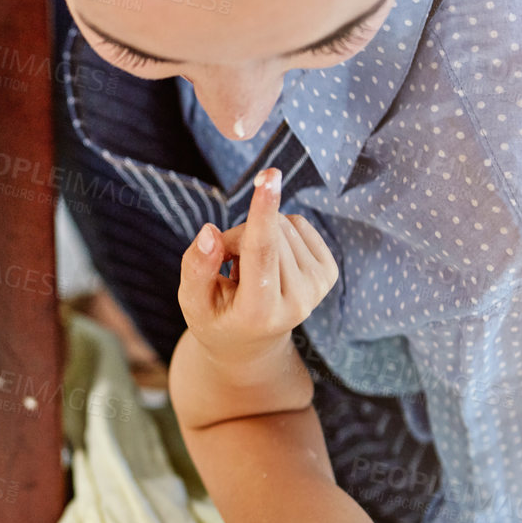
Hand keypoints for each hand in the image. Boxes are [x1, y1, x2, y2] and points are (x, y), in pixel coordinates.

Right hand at [178, 168, 339, 368]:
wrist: (250, 343)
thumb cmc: (215, 317)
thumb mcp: (192, 300)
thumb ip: (196, 267)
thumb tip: (210, 231)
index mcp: (259, 312)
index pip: (261, 253)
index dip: (262, 213)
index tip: (269, 178)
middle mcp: (297, 303)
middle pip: (268, 232)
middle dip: (238, 235)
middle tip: (227, 265)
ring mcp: (318, 289)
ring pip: (284, 224)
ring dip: (256, 235)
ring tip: (248, 269)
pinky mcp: (329, 273)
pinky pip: (298, 225)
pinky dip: (277, 233)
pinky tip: (270, 262)